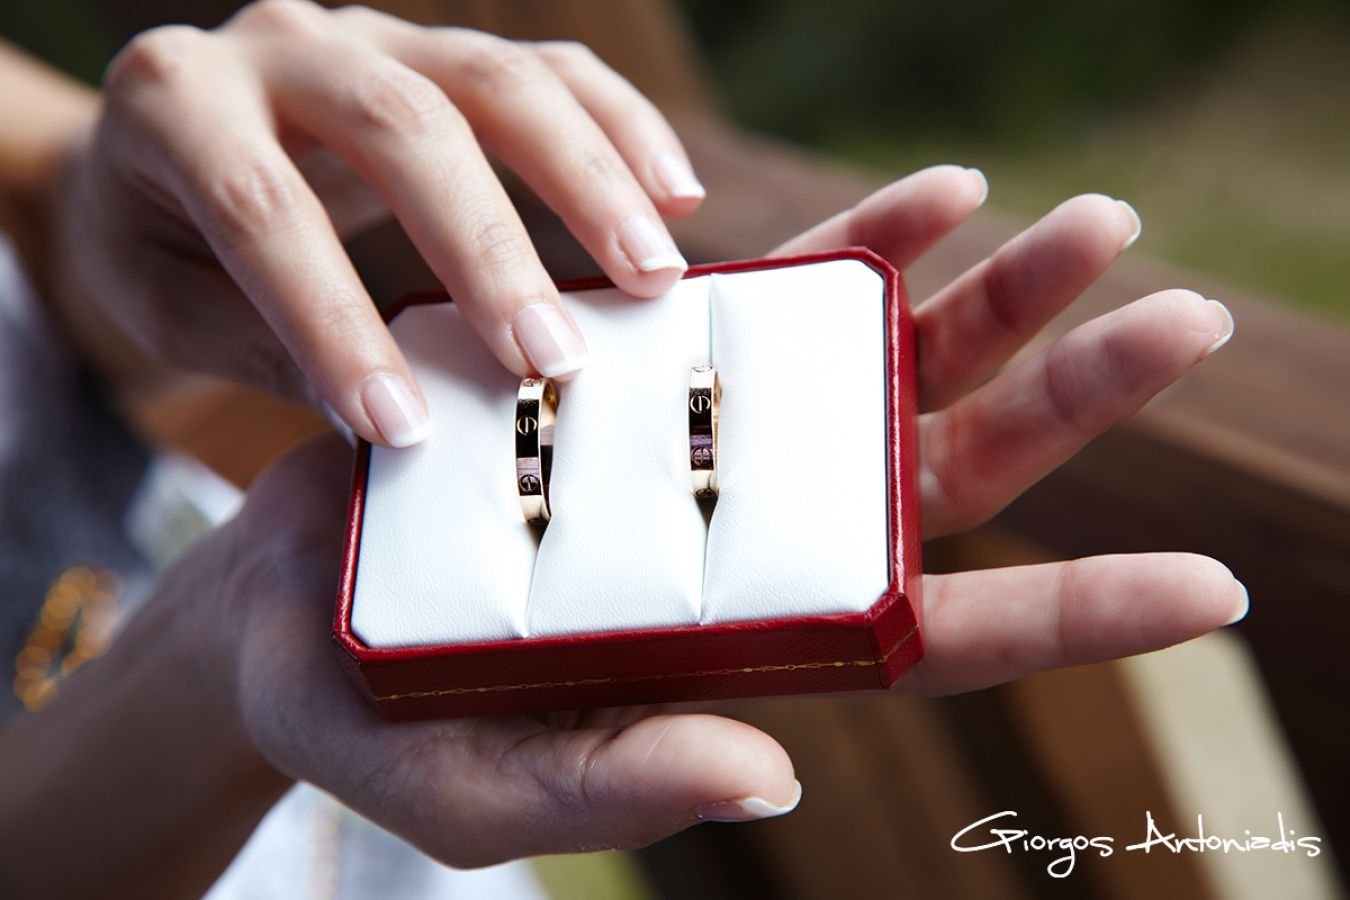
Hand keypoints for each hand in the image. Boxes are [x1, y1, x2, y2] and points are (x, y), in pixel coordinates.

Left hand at [47, 0, 701, 445]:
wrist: (160, 149)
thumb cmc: (159, 241)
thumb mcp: (167, 303)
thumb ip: (266, 345)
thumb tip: (397, 416)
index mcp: (177, 105)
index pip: (265, 211)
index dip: (335, 321)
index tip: (402, 428)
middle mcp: (281, 44)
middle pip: (401, 127)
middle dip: (487, 248)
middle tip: (550, 358)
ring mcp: (374, 35)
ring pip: (495, 79)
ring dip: (587, 179)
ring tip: (652, 276)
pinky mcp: (444, 52)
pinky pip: (549, 69)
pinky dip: (620, 128)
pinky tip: (676, 197)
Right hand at [214, 168, 1244, 866]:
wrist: (290, 600)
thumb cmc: (376, 715)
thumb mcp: (477, 787)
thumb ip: (612, 786)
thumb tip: (769, 776)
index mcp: (747, 654)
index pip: (940, 641)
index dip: (1073, 615)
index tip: (1204, 587)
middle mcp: (762, 543)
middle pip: (947, 475)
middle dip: (1067, 400)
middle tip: (1179, 321)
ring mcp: (719, 446)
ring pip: (888, 373)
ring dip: (996, 299)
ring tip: (1096, 227)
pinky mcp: (653, 368)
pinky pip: (784, 304)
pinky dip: (866, 248)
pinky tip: (938, 195)